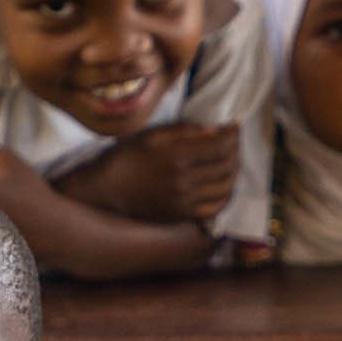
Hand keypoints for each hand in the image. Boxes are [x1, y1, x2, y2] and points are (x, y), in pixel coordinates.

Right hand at [53, 123, 240, 224]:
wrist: (106, 190)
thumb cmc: (127, 157)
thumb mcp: (152, 135)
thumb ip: (185, 131)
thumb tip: (215, 130)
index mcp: (178, 157)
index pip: (220, 145)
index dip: (232, 134)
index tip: (234, 125)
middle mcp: (185, 181)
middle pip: (226, 165)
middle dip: (235, 150)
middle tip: (233, 141)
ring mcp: (185, 201)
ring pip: (225, 186)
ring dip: (233, 171)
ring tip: (230, 160)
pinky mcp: (182, 214)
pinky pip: (215, 207)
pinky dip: (225, 195)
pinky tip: (223, 184)